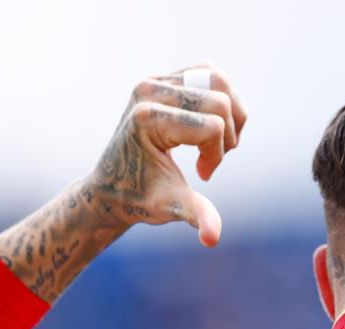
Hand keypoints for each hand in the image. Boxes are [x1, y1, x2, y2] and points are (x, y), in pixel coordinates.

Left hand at [87, 63, 248, 246]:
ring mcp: (156, 80)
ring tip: (215, 141)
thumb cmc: (140, 198)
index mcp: (148, 118)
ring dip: (231, 116)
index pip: (212, 126)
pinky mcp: (165, 78)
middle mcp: (149, 90)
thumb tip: (213, 238)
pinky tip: (212, 125)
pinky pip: (211, 74)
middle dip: (227, 135)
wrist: (113, 185)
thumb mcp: (170, 207)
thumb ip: (195, 215)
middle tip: (210, 159)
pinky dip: (223, 100)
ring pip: (221, 81)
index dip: (217, 156)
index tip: (202, 175)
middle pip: (221, 99)